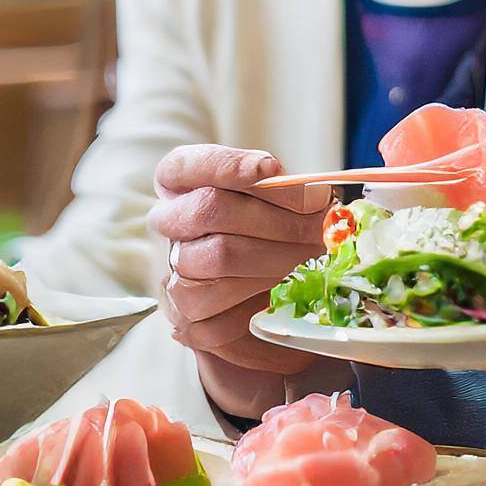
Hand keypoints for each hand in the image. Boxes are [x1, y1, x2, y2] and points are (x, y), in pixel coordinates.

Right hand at [149, 146, 327, 406]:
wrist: (286, 293)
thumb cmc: (287, 231)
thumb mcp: (290, 200)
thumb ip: (294, 192)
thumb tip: (314, 199)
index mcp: (184, 185)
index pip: (183, 166)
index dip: (225, 165)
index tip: (270, 167)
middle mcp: (170, 225)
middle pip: (206, 210)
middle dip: (272, 218)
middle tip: (315, 229)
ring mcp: (173, 272)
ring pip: (215, 259)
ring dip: (275, 260)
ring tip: (310, 260)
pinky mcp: (187, 319)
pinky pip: (217, 313)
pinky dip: (260, 303)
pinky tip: (285, 294)